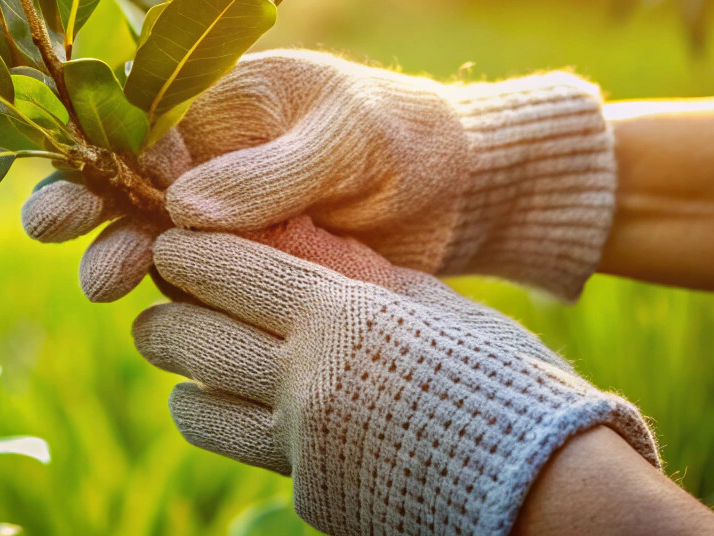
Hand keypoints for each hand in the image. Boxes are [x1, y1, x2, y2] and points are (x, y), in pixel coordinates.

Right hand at [24, 49, 617, 300]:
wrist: (463, 194)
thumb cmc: (405, 139)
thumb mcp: (347, 139)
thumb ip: (271, 171)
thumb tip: (180, 204)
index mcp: (227, 96)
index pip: (148, 122)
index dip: (106, 157)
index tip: (80, 192)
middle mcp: (211, 149)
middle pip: (131, 173)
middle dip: (88, 200)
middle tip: (52, 229)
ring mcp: (224, 205)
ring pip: (152, 228)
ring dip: (119, 250)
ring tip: (103, 284)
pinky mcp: (243, 256)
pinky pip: (193, 271)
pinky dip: (166, 288)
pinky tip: (149, 307)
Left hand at [135, 224, 658, 535]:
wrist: (549, 490)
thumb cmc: (501, 376)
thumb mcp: (428, 300)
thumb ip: (349, 264)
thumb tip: (283, 221)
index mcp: (335, 320)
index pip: (221, 270)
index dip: (184, 250)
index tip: (172, 237)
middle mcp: (302, 384)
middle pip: (185, 336)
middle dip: (164, 310)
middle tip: (165, 296)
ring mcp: (300, 448)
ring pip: (192, 404)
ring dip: (184, 371)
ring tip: (193, 351)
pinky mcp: (308, 492)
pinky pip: (239, 447)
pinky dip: (223, 419)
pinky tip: (240, 402)